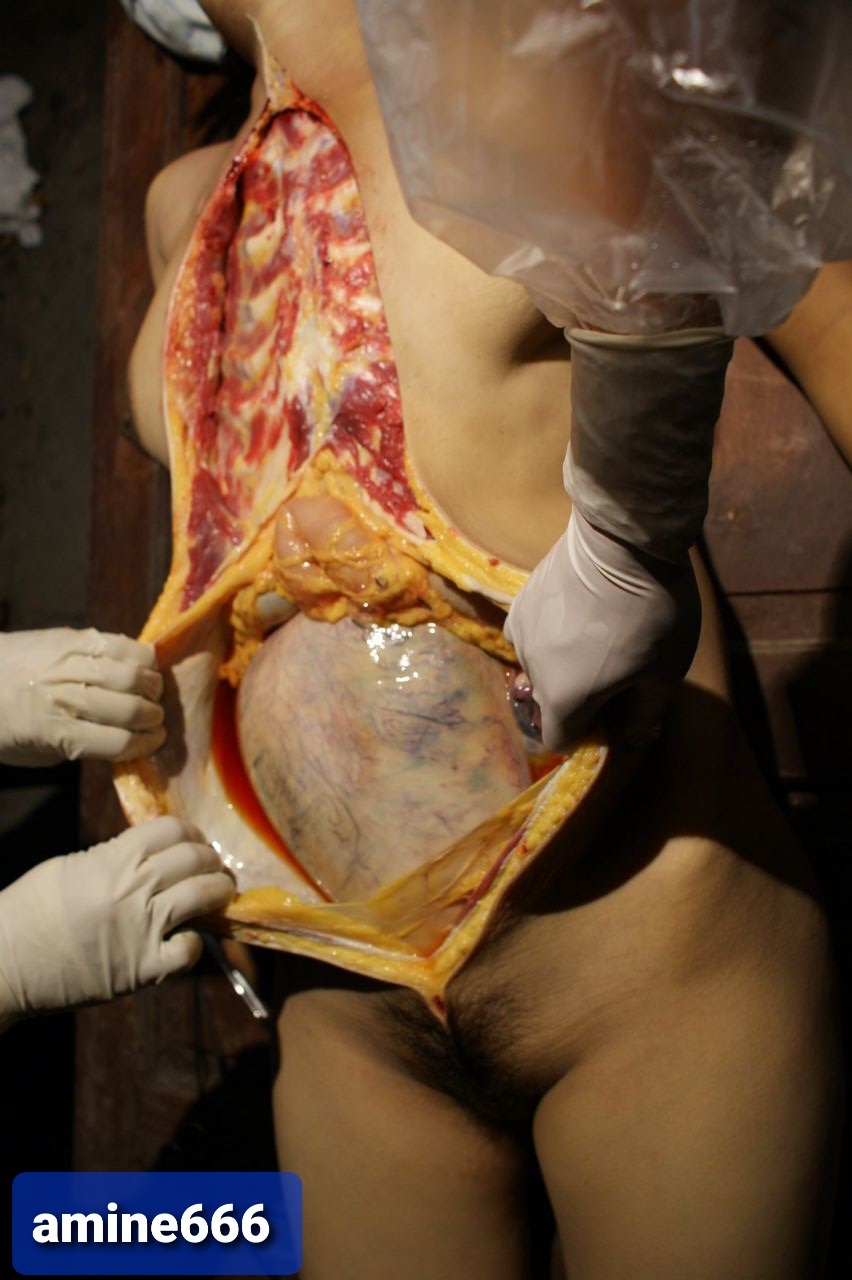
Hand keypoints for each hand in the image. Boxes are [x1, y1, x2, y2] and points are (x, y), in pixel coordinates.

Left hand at [0, 627, 165, 765]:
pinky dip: (141, 656)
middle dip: (152, 717)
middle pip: (130, 708)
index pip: (117, 742)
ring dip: (151, 687)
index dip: (145, 745)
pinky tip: (142, 666)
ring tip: (151, 693)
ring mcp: (68, 662)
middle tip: (155, 719)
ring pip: (131, 674)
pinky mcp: (71, 636)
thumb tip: (122, 739)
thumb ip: (78, 747)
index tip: (155, 742)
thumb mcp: (35, 753)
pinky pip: (120, 643)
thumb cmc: (1, 725)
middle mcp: (63, 695)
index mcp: (51, 731)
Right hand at [0, 816, 234, 1025]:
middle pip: (195, 859)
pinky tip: (187, 939)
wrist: (3, 963)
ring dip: (219, 891)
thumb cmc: (28, 911)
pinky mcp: (142, 969)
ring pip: (204, 896)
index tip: (194, 840)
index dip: (190, 832)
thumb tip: (149, 853)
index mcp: (114, 858)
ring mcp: (142, 930)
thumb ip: (113, 856)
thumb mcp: (70, 866)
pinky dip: (194, 944)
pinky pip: (189, 951)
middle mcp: (133, 889)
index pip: (172, 829)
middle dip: (210, 859)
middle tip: (213, 865)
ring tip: (221, 891)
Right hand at [504, 509, 700, 750]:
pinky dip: (548, 635)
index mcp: (564, 699)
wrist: (623, 541)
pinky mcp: (520, 601)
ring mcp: (521, 632)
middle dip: (577, 698)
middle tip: (616, 671)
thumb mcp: (664, 673)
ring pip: (539, 667)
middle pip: (550, 703)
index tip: (613, 714)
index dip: (587, 735)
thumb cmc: (651, 613)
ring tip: (596, 636)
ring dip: (562, 664)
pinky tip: (574, 615)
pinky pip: (530, 634)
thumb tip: (635, 740)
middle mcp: (532, 671)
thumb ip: (645, 715)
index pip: (560, 740)